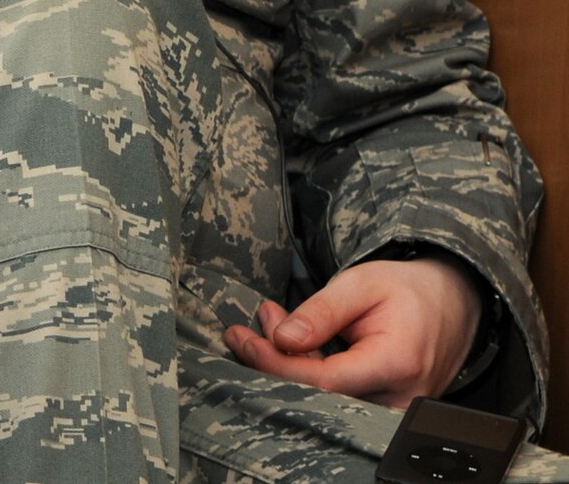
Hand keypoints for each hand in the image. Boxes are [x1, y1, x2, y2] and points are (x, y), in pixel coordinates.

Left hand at [223, 256, 483, 406]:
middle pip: (318, 393)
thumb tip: (281, 338)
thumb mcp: (360, 284)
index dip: (273, 363)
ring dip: (289, 361)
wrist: (452, 302)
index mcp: (396, 364)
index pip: (320, 380)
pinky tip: (294, 341)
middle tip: (253, 324)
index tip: (241, 339)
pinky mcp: (386, 408)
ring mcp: (395, 408)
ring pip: (324, 396)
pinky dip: (309, 368)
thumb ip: (321, 313)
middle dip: (274, 358)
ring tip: (274, 319)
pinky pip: (339, 395)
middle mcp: (399, 397)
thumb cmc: (408, 290)